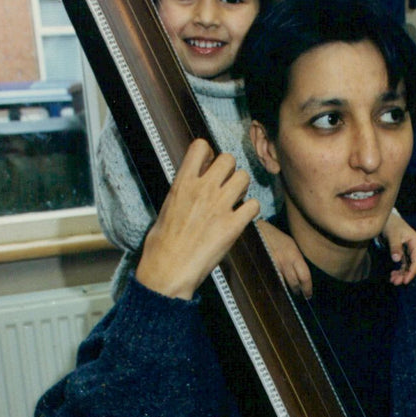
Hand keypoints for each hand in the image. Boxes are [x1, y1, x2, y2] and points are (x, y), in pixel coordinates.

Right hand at [135, 139, 259, 300]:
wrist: (168, 270)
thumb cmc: (161, 245)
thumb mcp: (167, 208)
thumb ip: (182, 191)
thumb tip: (190, 185)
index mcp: (182, 182)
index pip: (200, 146)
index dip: (208, 153)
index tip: (208, 166)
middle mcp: (203, 189)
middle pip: (228, 158)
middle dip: (229, 170)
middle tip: (225, 185)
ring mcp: (219, 206)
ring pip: (244, 177)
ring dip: (242, 187)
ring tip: (234, 200)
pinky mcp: (233, 225)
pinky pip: (253, 205)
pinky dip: (250, 210)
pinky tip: (241, 218)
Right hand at [256, 221, 312, 297]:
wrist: (257, 230)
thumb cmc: (275, 237)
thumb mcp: (290, 244)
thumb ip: (296, 259)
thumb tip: (301, 276)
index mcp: (294, 255)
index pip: (304, 276)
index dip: (307, 288)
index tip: (308, 295)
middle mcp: (284, 261)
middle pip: (294, 283)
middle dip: (297, 291)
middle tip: (298, 294)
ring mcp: (273, 266)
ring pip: (282, 285)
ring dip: (286, 290)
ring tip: (287, 292)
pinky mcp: (263, 268)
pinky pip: (271, 282)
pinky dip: (275, 286)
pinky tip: (276, 288)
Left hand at [383, 211, 415, 284]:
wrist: (387, 220)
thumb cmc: (391, 225)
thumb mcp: (393, 235)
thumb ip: (395, 247)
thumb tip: (397, 259)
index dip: (412, 272)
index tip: (405, 281)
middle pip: (414, 266)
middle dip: (406, 275)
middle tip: (396, 282)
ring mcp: (411, 252)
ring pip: (409, 267)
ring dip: (402, 274)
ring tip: (393, 280)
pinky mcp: (405, 253)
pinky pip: (404, 265)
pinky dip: (399, 271)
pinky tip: (392, 275)